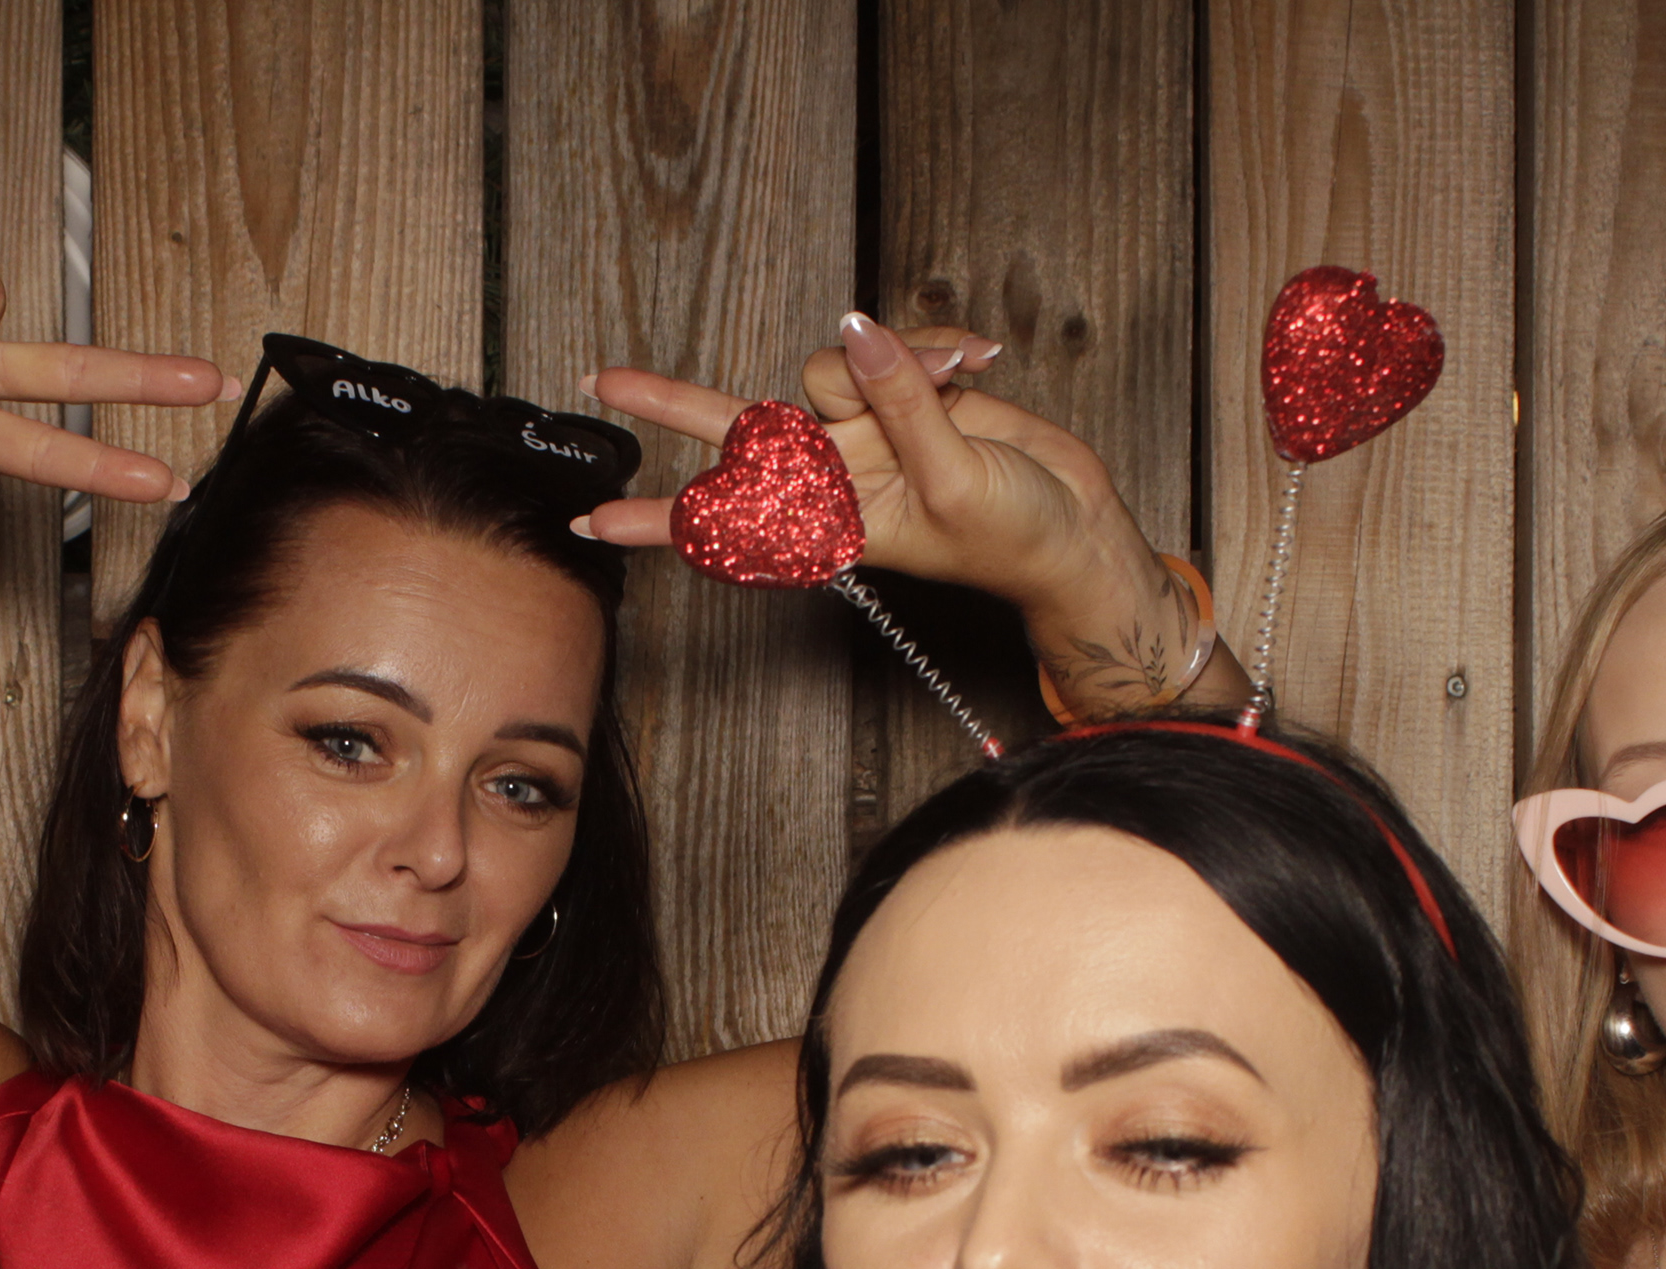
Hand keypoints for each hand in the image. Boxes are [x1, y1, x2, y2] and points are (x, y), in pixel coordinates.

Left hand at [585, 315, 1167, 633]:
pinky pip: (893, 345)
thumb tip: (855, 334)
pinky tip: (979, 361)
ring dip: (894, 360)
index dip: (661, 518)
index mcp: (837, 518)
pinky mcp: (904, 396)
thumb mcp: (953, 477)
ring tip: (963, 380)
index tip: (593, 520)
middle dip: (673, 404)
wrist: (1072, 529)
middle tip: (601, 381)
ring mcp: (868, 431)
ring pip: (831, 364)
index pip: (730, 516)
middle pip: (738, 428)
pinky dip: (939, 346)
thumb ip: (901, 402)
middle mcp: (838, 473)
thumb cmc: (1013, 537)